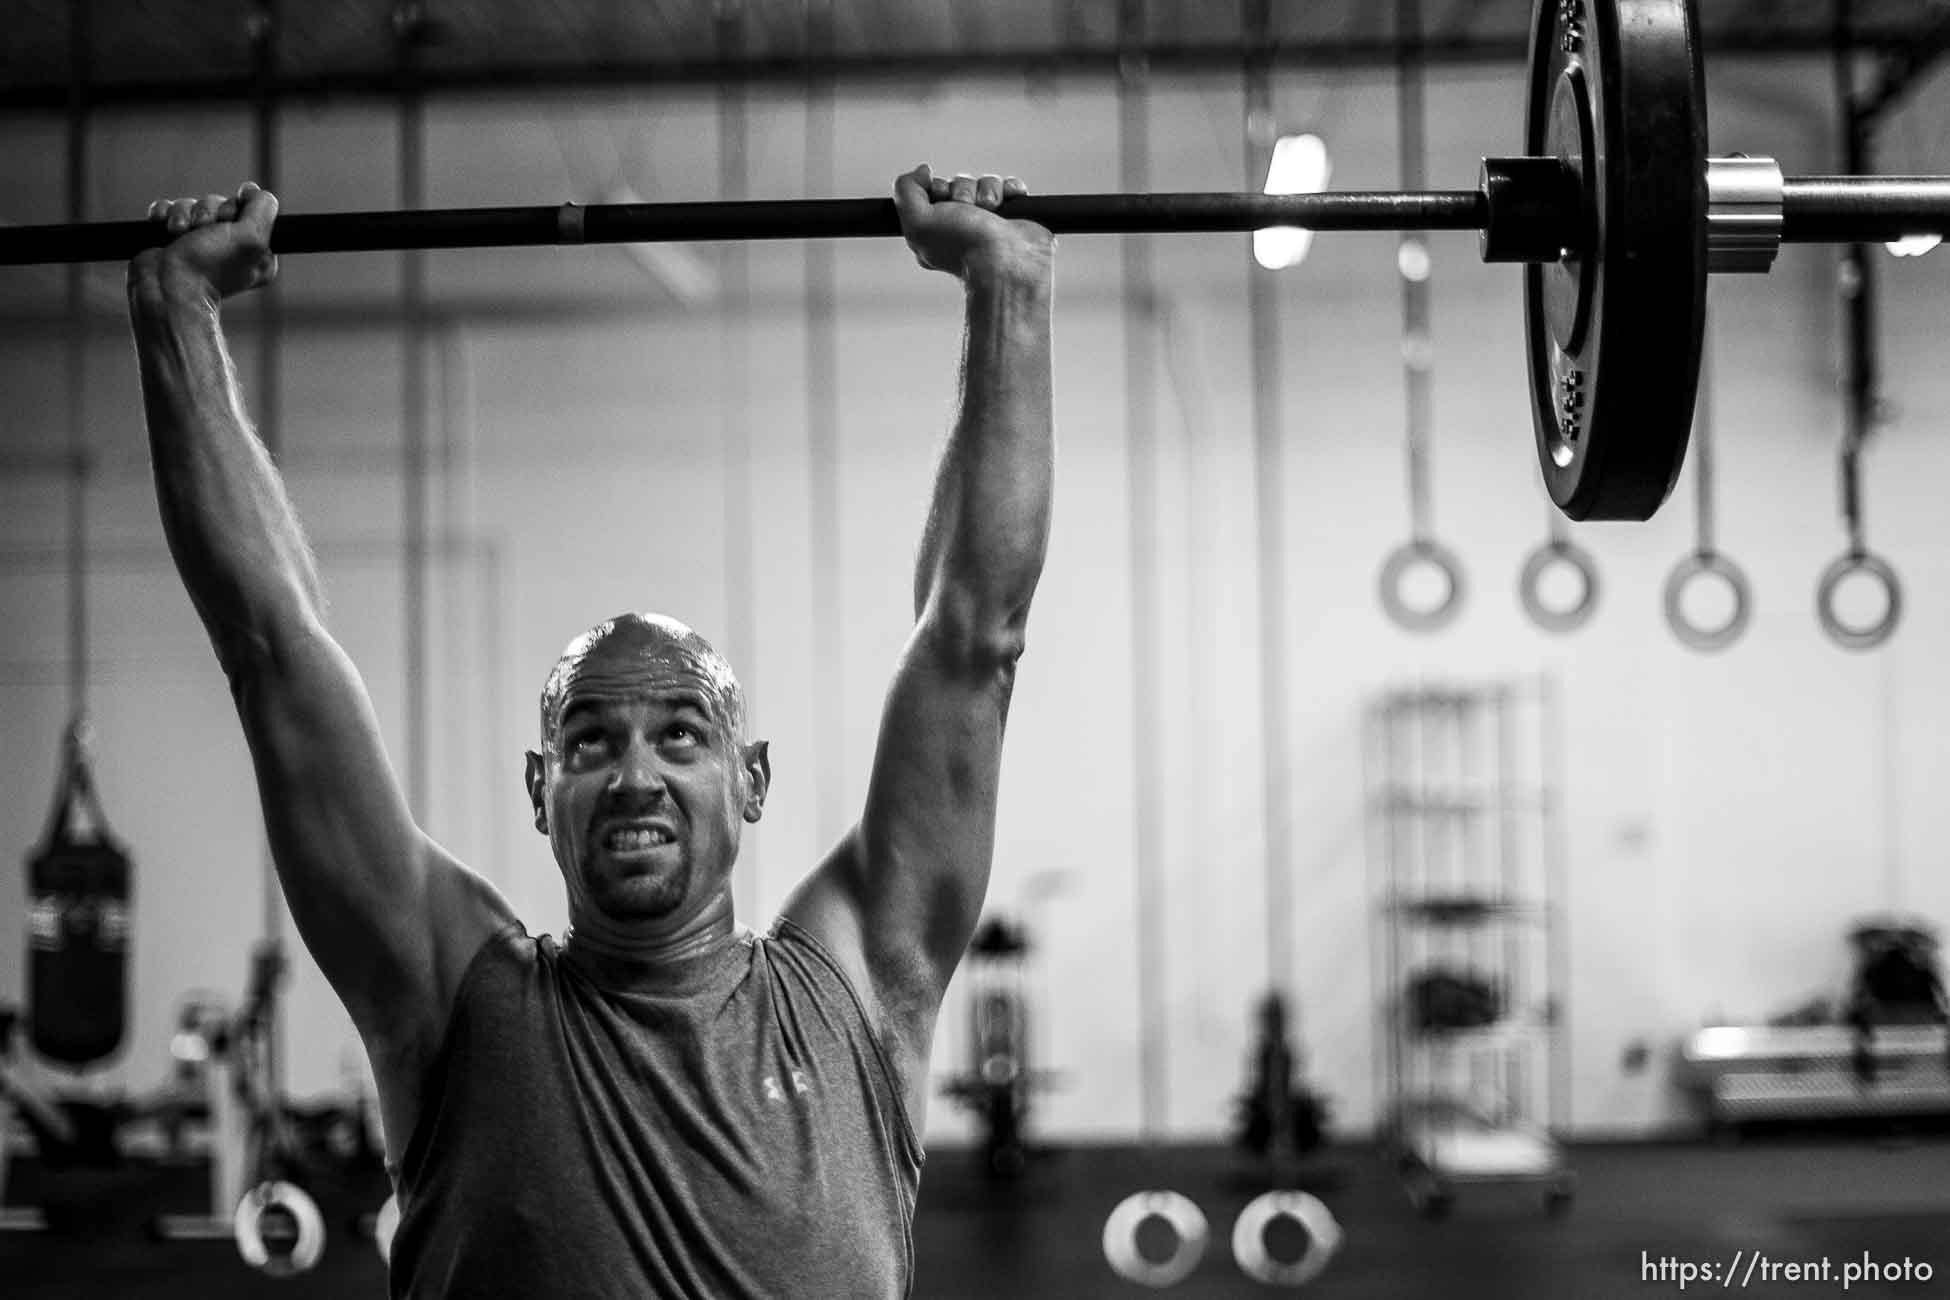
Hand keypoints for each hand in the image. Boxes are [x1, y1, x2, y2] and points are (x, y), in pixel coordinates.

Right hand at [128, 183, 279, 304]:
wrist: (167, 288)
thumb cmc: (210, 266)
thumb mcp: (252, 237)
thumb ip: (263, 209)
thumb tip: (254, 191)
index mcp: (256, 249)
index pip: (248, 205)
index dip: (235, 207)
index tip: (229, 222)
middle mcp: (228, 245)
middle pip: (218, 202)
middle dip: (207, 212)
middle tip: (202, 231)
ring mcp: (198, 242)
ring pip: (191, 204)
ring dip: (183, 214)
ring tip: (179, 233)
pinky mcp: (171, 238)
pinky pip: (168, 208)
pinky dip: (164, 214)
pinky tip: (164, 229)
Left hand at [892, 165, 1052, 280]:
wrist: (1007, 260)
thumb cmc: (964, 247)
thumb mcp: (916, 221)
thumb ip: (906, 191)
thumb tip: (922, 171)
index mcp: (937, 231)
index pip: (935, 191)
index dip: (939, 189)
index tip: (943, 202)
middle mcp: (963, 226)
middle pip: (960, 184)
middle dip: (964, 191)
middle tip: (968, 211)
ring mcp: (989, 222)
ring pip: (986, 183)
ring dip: (989, 190)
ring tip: (991, 211)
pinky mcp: (1014, 217)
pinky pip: (1010, 187)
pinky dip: (1011, 190)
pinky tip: (1009, 203)